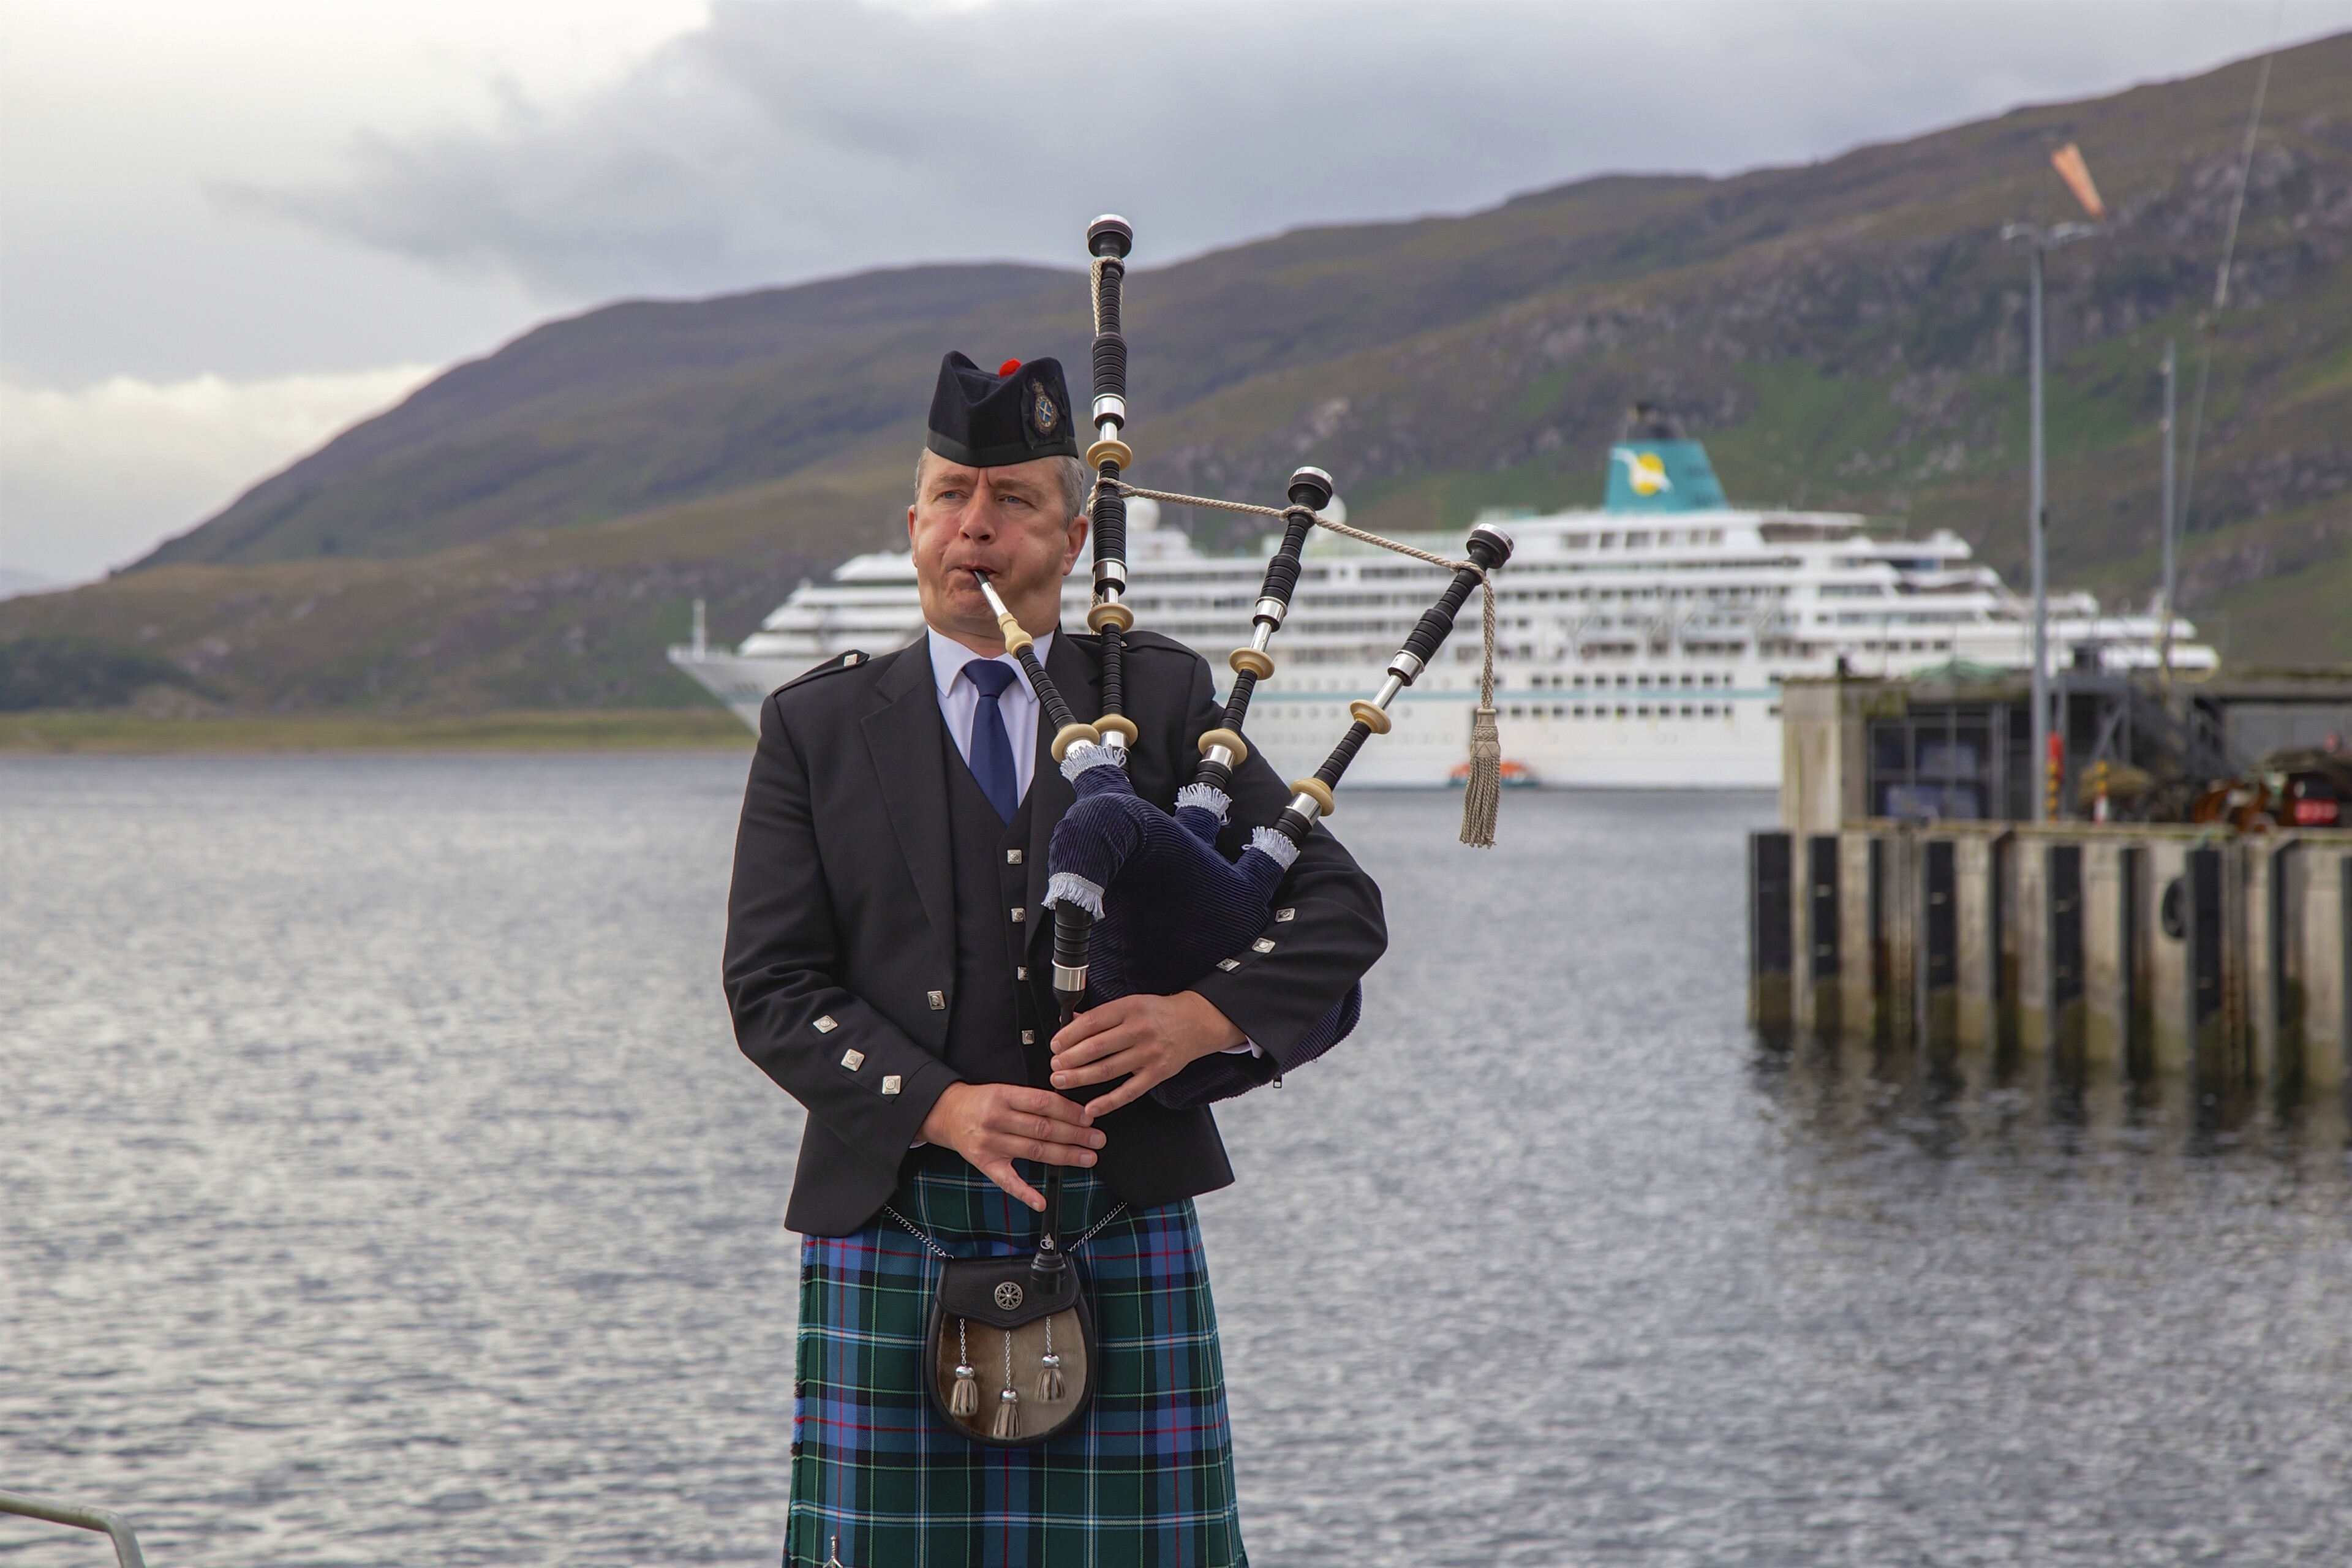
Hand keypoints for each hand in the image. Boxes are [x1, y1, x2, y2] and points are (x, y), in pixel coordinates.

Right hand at [917, 1081, 1103, 1211]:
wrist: (946, 1113)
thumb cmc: (982, 1102)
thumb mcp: (1005, 1091)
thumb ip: (1033, 1100)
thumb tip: (1072, 1109)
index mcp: (1003, 1096)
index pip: (1043, 1103)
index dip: (1069, 1111)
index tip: (1089, 1118)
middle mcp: (996, 1119)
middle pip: (1042, 1129)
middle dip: (1075, 1135)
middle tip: (1097, 1140)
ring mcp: (989, 1144)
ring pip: (1033, 1151)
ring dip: (1064, 1156)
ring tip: (1087, 1157)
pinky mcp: (984, 1164)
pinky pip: (1007, 1181)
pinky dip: (1026, 1193)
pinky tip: (1042, 1200)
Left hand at [1050, 991, 1243, 1116]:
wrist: (1196, 1022)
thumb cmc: (1158, 1013)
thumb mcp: (1131, 1004)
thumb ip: (1101, 1015)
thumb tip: (1069, 1022)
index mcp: (1129, 1008)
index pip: (1092, 1022)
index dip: (1068, 1035)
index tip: (1055, 1044)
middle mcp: (1139, 1030)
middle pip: (1096, 1047)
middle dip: (1069, 1059)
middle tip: (1054, 1066)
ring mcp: (1149, 1053)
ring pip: (1108, 1069)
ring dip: (1080, 1078)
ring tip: (1061, 1081)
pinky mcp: (1157, 1074)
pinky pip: (1128, 1092)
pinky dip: (1108, 1102)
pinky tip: (1091, 1108)